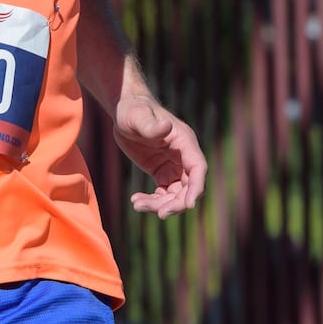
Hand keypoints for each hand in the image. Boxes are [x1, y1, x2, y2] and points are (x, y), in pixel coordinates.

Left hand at [114, 95, 206, 218]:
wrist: (124, 110)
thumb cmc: (133, 109)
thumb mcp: (139, 116)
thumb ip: (151, 125)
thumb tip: (165, 127)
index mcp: (185, 142)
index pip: (198, 169)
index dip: (196, 188)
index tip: (189, 205)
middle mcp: (183, 157)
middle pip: (188, 188)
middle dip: (177, 203)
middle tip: (159, 214)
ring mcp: (173, 166)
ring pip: (175, 195)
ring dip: (160, 205)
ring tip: (137, 204)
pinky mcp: (161, 172)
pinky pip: (163, 194)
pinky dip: (152, 201)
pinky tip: (136, 201)